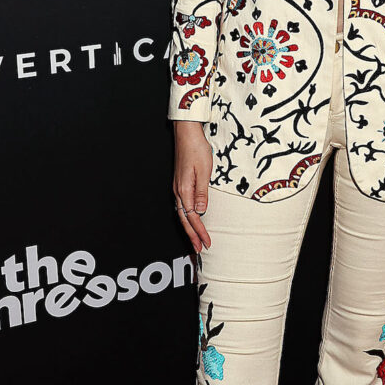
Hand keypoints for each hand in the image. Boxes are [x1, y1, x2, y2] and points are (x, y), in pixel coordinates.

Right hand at [172, 122, 212, 253]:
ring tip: (196, 240)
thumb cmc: (197, 149)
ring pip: (182, 214)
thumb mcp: (204, 171)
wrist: (187, 133)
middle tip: (199, 250)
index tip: (206, 243)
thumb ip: (202, 193)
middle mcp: (178, 191)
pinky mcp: (181, 184)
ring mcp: (178, 188)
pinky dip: (188, 218)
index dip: (199, 232)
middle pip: (184, 220)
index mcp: (184, 190)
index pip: (192, 217)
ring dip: (190, 229)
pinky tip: (193, 221)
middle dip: (192, 236)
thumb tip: (200, 212)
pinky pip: (183, 206)